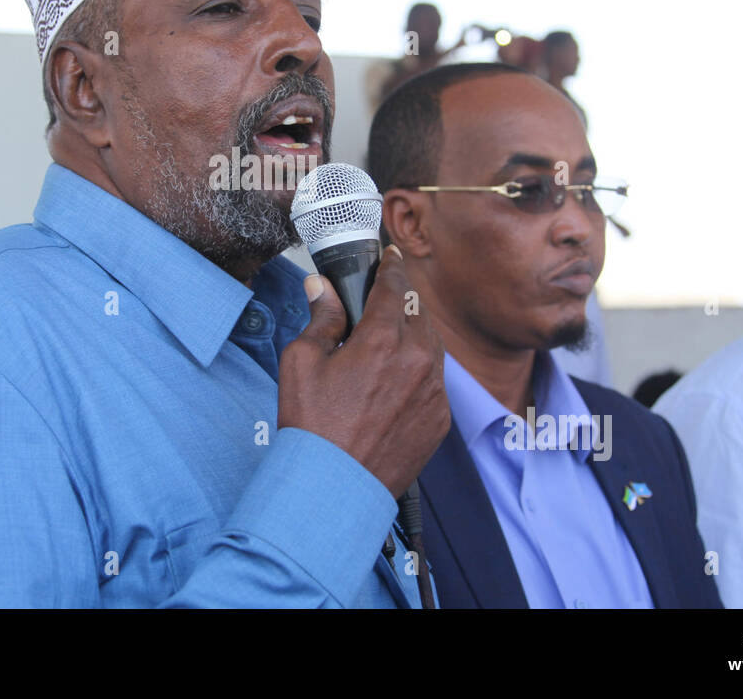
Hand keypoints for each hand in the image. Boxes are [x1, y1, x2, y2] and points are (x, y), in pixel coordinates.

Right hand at [278, 245, 448, 497]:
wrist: (334, 487)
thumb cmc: (313, 428)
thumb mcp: (302, 361)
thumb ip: (321, 318)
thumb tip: (323, 289)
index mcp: (383, 340)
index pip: (396, 286)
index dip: (392, 266)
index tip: (391, 256)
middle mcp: (418, 361)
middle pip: (418, 312)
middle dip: (401, 301)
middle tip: (381, 301)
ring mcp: (434, 392)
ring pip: (431, 344)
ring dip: (413, 334)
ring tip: (387, 341)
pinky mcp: (440, 419)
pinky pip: (435, 380)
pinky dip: (418, 371)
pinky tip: (393, 381)